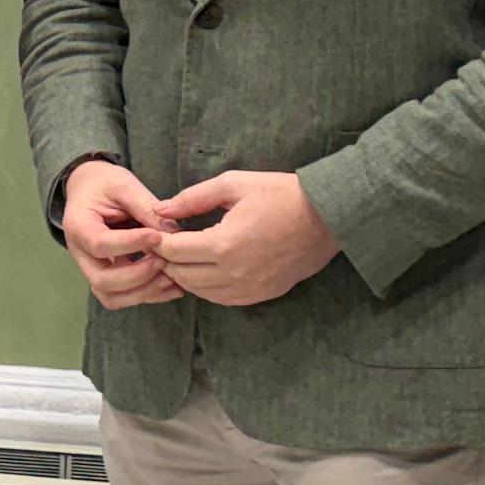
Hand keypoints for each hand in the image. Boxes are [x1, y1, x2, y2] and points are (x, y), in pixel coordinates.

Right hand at [58, 158, 184, 308]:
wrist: (89, 190)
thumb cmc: (104, 184)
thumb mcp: (123, 184)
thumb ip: (146, 206)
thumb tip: (173, 233)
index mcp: (78, 226)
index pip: (101, 244)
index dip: (131, 244)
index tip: (158, 236)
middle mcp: (81, 254)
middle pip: (103, 281)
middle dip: (138, 276)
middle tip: (164, 260)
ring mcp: (92, 269)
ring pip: (111, 297)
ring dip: (143, 292)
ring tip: (171, 276)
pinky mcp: (107, 277)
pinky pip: (123, 298)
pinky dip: (148, 295)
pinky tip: (173, 286)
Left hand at [152, 171, 339, 307]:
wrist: (327, 217)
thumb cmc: (281, 195)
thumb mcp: (233, 185)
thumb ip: (192, 198)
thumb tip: (159, 209)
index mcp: (224, 244)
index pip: (172, 251)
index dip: (157, 241)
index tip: (156, 230)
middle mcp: (233, 273)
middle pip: (181, 275)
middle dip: (167, 258)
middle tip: (167, 241)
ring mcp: (248, 289)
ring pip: (198, 291)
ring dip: (185, 274)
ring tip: (184, 253)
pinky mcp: (260, 295)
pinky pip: (221, 299)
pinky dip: (206, 286)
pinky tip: (206, 268)